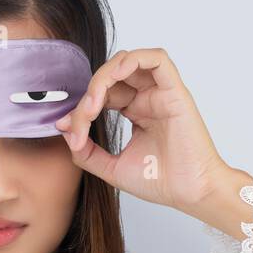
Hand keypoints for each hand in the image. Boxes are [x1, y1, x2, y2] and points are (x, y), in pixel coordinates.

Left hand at [54, 48, 245, 213]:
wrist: (189, 193)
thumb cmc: (159, 182)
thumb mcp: (111, 168)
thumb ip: (86, 152)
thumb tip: (64, 130)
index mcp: (136, 112)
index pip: (102, 95)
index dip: (81, 106)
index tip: (67, 128)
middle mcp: (148, 99)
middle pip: (111, 77)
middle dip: (89, 94)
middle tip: (80, 119)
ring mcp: (161, 94)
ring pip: (129, 62)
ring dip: (104, 75)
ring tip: (93, 102)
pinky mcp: (175, 92)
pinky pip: (157, 59)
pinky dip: (133, 60)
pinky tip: (116, 75)